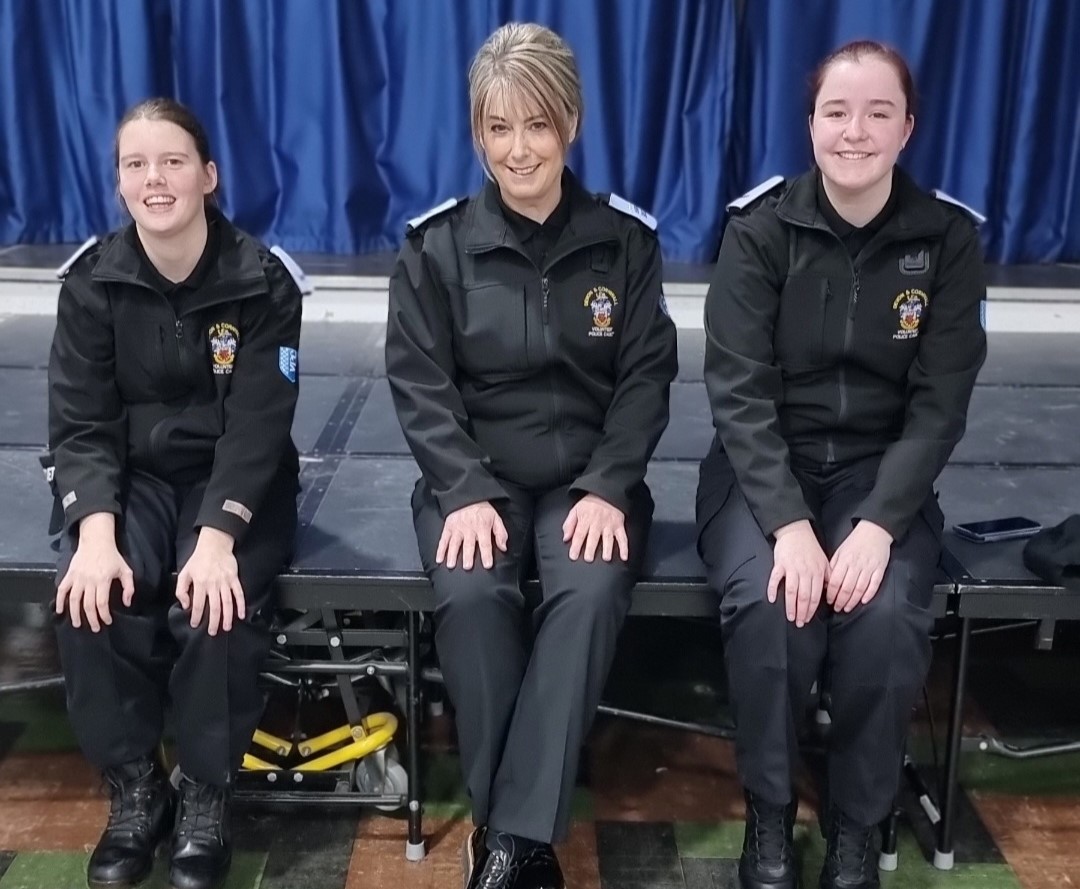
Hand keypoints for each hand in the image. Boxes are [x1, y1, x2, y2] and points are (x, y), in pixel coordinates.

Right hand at [55, 513, 133, 631]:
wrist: (96, 541)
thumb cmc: (113, 557)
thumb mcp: (126, 570)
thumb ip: (128, 587)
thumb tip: (126, 603)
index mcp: (103, 580)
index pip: (102, 603)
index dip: (104, 615)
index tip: (108, 622)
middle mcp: (89, 580)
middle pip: (88, 605)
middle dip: (91, 619)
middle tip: (95, 628)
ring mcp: (77, 578)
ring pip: (73, 600)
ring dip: (74, 614)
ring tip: (77, 624)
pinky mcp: (69, 575)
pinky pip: (62, 590)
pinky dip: (59, 601)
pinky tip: (60, 610)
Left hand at [175, 527, 243, 634]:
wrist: (214, 544)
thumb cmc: (198, 559)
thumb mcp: (184, 573)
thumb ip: (181, 590)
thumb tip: (185, 604)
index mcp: (200, 583)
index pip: (199, 605)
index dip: (197, 616)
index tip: (195, 624)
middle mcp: (214, 584)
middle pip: (215, 607)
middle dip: (214, 622)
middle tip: (213, 632)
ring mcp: (225, 582)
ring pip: (228, 603)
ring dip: (228, 617)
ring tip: (227, 628)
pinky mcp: (234, 579)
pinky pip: (239, 593)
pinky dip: (241, 605)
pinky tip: (241, 614)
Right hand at [437, 501, 507, 569]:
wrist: (467, 496)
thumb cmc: (482, 509)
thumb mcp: (496, 518)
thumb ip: (501, 533)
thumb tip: (503, 547)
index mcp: (482, 527)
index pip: (485, 543)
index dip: (486, 555)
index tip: (487, 565)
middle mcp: (469, 529)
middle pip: (468, 544)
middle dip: (468, 556)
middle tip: (467, 566)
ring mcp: (457, 528)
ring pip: (454, 543)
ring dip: (452, 554)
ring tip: (451, 565)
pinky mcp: (448, 527)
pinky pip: (443, 539)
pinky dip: (440, 549)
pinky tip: (439, 559)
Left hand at [562, 494, 627, 561]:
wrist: (606, 492)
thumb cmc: (590, 503)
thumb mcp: (575, 509)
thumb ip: (569, 524)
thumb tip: (565, 538)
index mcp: (585, 519)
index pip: (579, 534)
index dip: (576, 546)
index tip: (573, 556)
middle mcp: (597, 523)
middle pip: (593, 537)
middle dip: (591, 548)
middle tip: (588, 559)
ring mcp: (609, 525)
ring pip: (608, 538)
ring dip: (608, 548)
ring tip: (606, 558)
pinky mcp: (619, 525)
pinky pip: (622, 537)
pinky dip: (624, 547)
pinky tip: (624, 556)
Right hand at [769, 520, 828, 626]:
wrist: (796, 531)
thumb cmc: (810, 547)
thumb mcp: (824, 561)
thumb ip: (827, 577)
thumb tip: (830, 593)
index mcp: (817, 572)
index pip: (815, 596)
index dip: (811, 610)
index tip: (807, 619)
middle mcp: (805, 572)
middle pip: (804, 596)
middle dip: (802, 612)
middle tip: (799, 623)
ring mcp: (792, 568)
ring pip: (791, 591)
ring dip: (790, 606)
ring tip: (790, 617)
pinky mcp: (780, 563)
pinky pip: (775, 578)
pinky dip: (773, 589)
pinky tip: (772, 599)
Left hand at [826, 520, 892, 612]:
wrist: (874, 531)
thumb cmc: (855, 542)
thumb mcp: (840, 551)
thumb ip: (833, 566)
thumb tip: (827, 581)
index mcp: (844, 560)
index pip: (835, 581)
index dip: (831, 593)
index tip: (828, 601)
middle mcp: (856, 565)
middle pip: (847, 588)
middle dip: (840, 601)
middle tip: (837, 608)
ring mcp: (869, 568)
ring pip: (859, 588)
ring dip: (853, 601)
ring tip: (847, 608)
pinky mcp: (880, 569)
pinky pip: (874, 584)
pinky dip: (869, 594)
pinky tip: (863, 601)